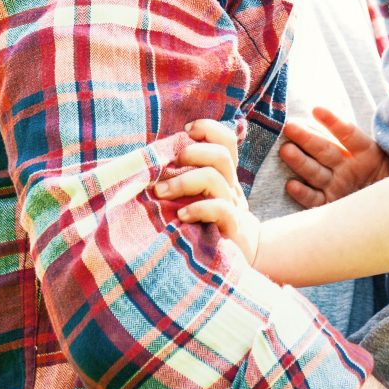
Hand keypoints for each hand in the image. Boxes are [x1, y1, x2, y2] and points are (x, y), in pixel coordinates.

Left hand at [154, 119, 259, 262]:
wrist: (236, 259)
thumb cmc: (205, 225)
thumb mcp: (196, 197)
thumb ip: (185, 177)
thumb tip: (153, 160)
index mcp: (224, 175)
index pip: (226, 141)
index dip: (208, 130)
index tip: (186, 131)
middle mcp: (231, 187)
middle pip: (221, 156)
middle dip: (192, 154)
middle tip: (168, 168)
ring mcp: (233, 207)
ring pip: (215, 178)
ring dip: (184, 181)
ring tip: (161, 192)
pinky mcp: (231, 228)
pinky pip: (220, 209)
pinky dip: (198, 208)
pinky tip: (182, 216)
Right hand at [279, 106, 388, 206]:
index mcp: (368, 153)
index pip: (349, 134)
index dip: (334, 122)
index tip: (317, 110)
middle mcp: (348, 167)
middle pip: (325, 149)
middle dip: (307, 138)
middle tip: (290, 127)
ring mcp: (337, 184)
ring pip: (315, 171)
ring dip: (300, 161)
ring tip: (286, 150)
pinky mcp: (330, 203)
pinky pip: (314, 198)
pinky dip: (303, 193)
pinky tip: (291, 185)